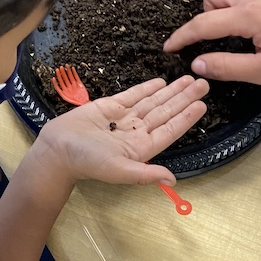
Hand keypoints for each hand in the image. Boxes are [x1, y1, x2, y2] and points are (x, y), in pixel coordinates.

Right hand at [34, 76, 208, 186]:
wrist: (57, 149)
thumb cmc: (86, 162)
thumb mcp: (118, 170)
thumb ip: (146, 174)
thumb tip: (173, 180)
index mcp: (141, 148)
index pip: (170, 129)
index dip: (186, 117)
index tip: (202, 104)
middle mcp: (136, 132)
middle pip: (165, 112)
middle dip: (184, 98)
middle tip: (203, 84)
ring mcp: (124, 118)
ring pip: (152, 102)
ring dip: (171, 91)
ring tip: (188, 79)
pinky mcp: (109, 107)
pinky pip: (132, 95)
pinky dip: (147, 88)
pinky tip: (161, 82)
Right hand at [163, 0, 260, 85]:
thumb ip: (227, 67)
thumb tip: (197, 64)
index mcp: (248, 16)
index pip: (203, 24)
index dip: (182, 37)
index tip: (169, 47)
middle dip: (206, 13)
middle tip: (220, 36)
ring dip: (221, 3)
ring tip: (234, 25)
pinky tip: (248, 15)